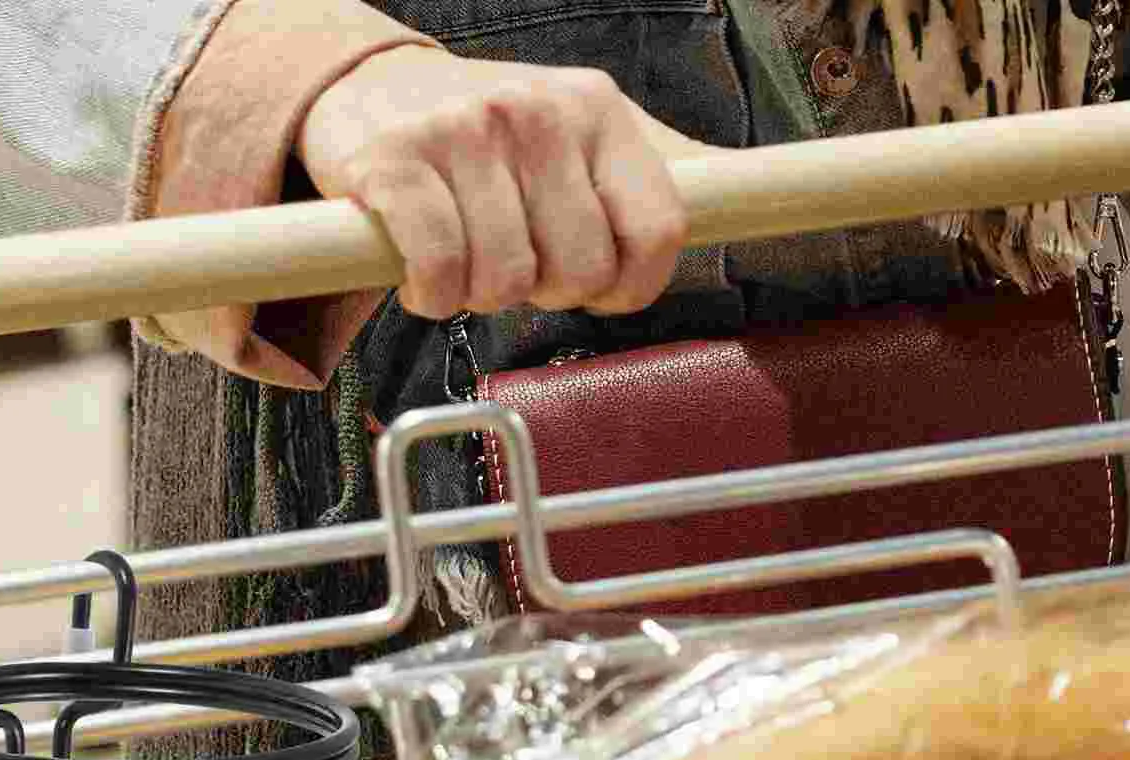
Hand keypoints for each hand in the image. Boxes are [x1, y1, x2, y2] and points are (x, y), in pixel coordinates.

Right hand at [297, 45, 692, 320]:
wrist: (374, 92)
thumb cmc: (493, 142)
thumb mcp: (586, 139)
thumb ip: (657, 175)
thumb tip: (755, 196)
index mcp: (599, 112)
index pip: (659, 232)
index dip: (628, 288)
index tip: (595, 286)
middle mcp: (539, 113)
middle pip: (578, 272)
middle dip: (543, 292)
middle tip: (513, 262)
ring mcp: (466, 134)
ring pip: (506, 282)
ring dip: (479, 297)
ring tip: (465, 258)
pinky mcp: (398, 165)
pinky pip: (442, 272)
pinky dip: (433, 297)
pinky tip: (424, 277)